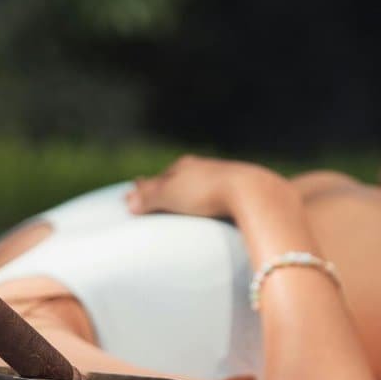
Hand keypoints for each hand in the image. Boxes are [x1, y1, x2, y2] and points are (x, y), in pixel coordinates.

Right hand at [126, 155, 274, 217]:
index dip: (146, 188)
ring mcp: (224, 179)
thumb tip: (128, 202)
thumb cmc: (207, 192)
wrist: (253, 192)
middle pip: (180, 180)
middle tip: (155, 199)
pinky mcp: (241, 193)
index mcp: (185, 166)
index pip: (160, 178)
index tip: (134, 194)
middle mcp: (204, 169)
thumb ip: (149, 197)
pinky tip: (210, 213)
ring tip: (181, 208)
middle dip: (167, 189)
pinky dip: (208, 204)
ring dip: (189, 196)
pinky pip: (218, 199)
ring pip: (200, 188)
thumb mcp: (171, 194)